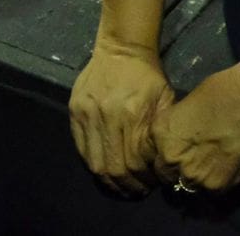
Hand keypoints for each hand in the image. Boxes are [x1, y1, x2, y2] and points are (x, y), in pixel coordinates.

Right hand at [69, 40, 174, 196]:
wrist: (121, 48)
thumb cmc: (147, 76)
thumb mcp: (165, 98)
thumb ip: (161, 131)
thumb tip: (161, 164)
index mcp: (133, 113)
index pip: (136, 162)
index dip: (143, 179)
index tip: (151, 184)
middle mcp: (108, 115)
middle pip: (114, 167)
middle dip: (127, 186)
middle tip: (137, 190)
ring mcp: (87, 114)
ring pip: (95, 163)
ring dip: (109, 181)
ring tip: (121, 186)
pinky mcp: (74, 111)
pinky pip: (81, 148)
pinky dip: (92, 165)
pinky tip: (104, 170)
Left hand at [150, 66, 239, 193]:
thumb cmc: (217, 92)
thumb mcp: (182, 107)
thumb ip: (174, 131)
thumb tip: (176, 142)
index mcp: (159, 134)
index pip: (153, 156)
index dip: (165, 155)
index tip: (177, 152)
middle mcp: (170, 158)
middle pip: (167, 175)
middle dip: (177, 169)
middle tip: (194, 159)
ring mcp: (193, 175)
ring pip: (188, 185)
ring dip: (196, 177)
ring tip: (210, 163)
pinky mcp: (216, 186)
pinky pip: (210, 191)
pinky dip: (215, 181)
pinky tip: (224, 166)